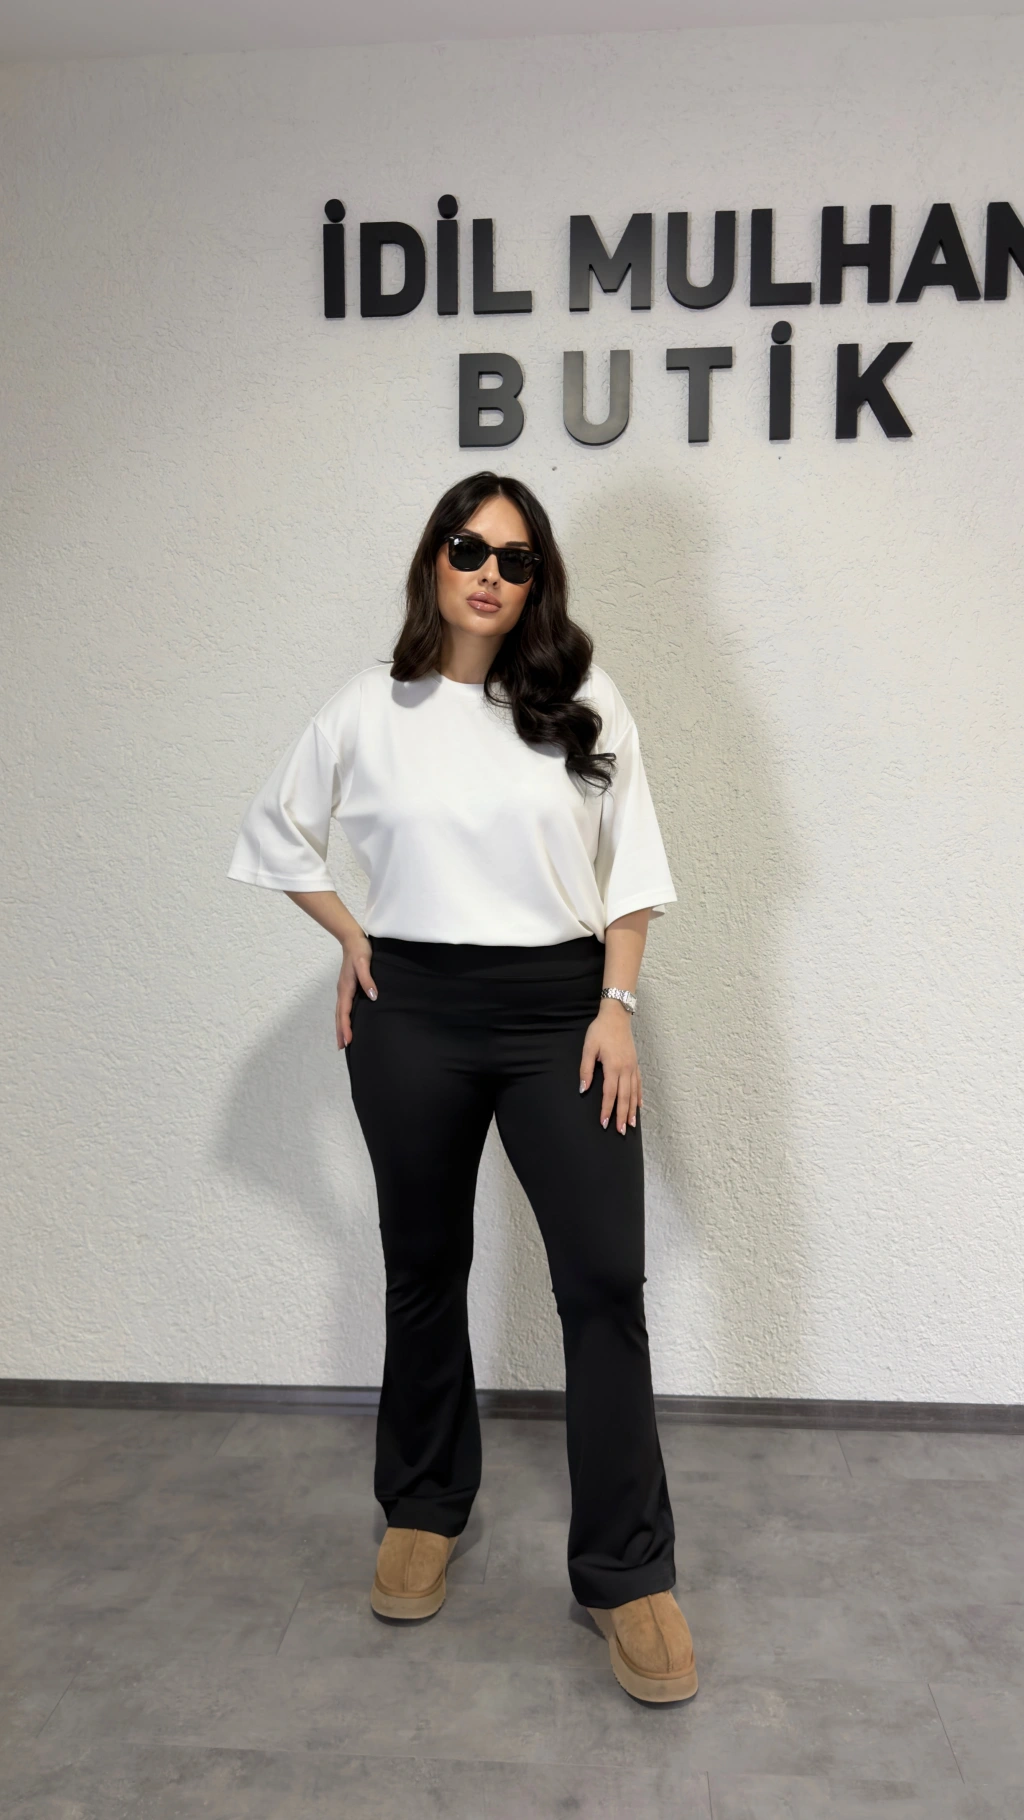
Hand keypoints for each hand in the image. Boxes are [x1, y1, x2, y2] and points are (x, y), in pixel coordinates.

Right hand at [336, 930, 377, 1048]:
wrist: (352, 939)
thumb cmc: (360, 950)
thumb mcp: (364, 963)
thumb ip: (367, 979)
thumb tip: (373, 996)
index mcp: (345, 987)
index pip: (344, 1012)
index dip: (346, 1027)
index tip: (348, 1041)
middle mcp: (342, 991)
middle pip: (339, 1016)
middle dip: (341, 1032)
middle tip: (343, 1048)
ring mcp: (343, 989)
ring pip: (340, 1012)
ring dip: (341, 1027)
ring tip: (343, 1041)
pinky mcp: (347, 987)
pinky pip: (344, 1007)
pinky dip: (343, 1018)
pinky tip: (348, 1022)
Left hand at [579, 1002, 642, 1134]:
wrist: (617, 1016)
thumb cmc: (600, 1031)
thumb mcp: (588, 1048)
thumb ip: (586, 1069)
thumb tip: (583, 1088)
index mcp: (613, 1067)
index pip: (610, 1094)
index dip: (606, 1110)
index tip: (604, 1123)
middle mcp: (626, 1069)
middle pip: (624, 1097)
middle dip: (621, 1115)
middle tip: (621, 1132)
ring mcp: (632, 1066)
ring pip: (633, 1093)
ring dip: (631, 1110)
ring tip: (631, 1125)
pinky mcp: (635, 1063)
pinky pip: (638, 1084)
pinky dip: (639, 1096)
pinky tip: (639, 1106)